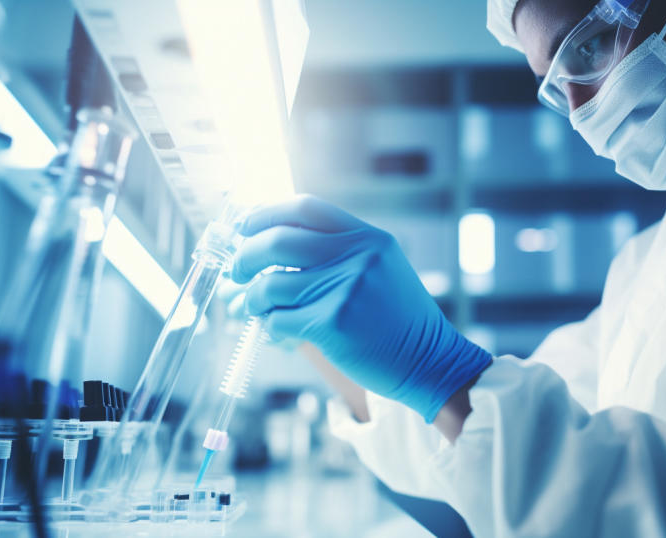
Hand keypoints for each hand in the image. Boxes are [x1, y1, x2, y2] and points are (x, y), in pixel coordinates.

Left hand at [232, 195, 491, 421]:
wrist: (429, 361)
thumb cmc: (396, 320)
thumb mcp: (378, 270)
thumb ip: (334, 255)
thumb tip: (265, 248)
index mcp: (367, 237)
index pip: (305, 208)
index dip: (267, 214)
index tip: (246, 227)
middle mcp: (357, 256)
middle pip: (278, 242)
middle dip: (245, 256)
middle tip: (236, 270)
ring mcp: (344, 289)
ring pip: (271, 285)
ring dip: (252, 299)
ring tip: (254, 308)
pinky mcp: (332, 323)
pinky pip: (279, 320)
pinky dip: (270, 327)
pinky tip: (278, 332)